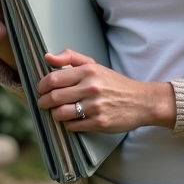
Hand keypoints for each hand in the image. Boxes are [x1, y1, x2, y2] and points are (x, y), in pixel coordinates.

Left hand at [36, 49, 176, 133]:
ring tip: (58, 111)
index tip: (42, 89)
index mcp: (89, 71)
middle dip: (44, 102)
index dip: (42, 86)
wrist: (141, 102)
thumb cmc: (115, 84)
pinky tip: (73, 119)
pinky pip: (72, 126)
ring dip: (55, 114)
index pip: (53, 78)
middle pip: (54, 97)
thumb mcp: (95, 65)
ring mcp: (95, 107)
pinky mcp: (99, 123)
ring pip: (60, 113)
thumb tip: (47, 57)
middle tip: (44, 103)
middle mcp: (91, 88)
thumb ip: (71, 58)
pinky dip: (68, 124)